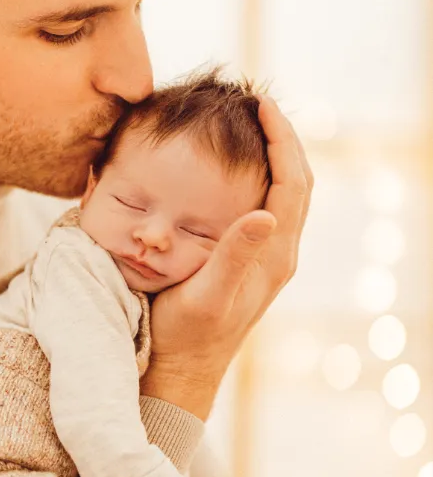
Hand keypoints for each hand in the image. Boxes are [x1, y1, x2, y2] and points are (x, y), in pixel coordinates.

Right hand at [140, 97, 312, 417]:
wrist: (179, 373)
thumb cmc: (184, 335)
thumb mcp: (207, 295)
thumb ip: (235, 255)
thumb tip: (267, 213)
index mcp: (272, 256)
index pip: (290, 183)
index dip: (281, 140)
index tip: (262, 104)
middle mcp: (278, 255)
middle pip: (296, 183)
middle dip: (282, 139)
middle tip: (259, 104)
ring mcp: (267, 262)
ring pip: (285, 196)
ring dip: (275, 157)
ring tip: (252, 125)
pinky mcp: (252, 267)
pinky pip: (269, 210)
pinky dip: (259, 179)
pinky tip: (234, 171)